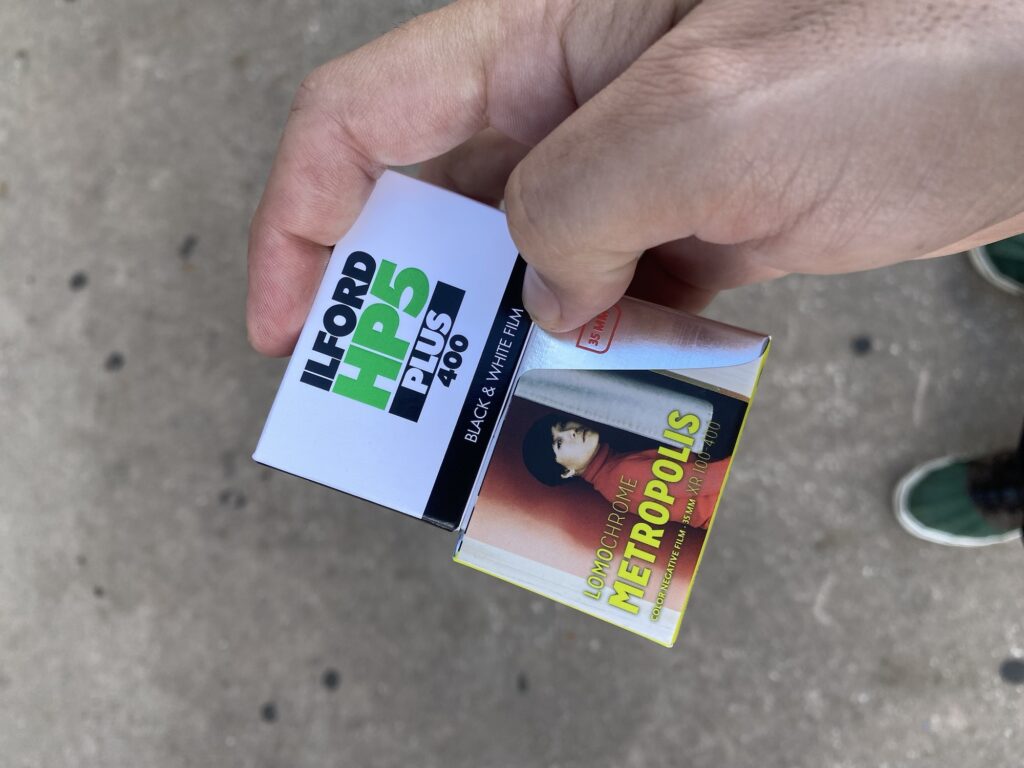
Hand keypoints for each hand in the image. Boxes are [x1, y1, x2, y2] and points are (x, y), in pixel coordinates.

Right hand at [248, 0, 1023, 353]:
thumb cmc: (916, 39)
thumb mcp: (713, 113)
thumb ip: (586, 201)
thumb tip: (548, 295)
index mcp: (546, 35)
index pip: (367, 117)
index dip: (303, 219)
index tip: (284, 325)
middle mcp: (574, 100)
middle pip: (436, 203)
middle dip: (400, 303)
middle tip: (385, 404)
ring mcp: (636, 166)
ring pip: (524, 263)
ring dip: (503, 342)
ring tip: (493, 416)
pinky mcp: (696, 220)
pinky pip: (610, 293)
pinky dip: (595, 348)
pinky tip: (603, 386)